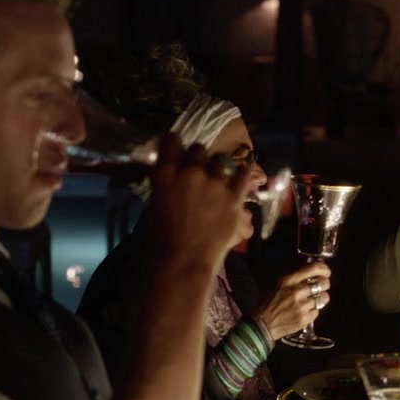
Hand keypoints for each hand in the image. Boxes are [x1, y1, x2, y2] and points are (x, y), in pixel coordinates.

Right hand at [147, 134, 250, 268]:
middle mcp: (191, 171)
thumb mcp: (156, 201)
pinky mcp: (234, 196)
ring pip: (220, 161)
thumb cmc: (161, 237)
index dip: (175, 143)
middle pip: (199, 149)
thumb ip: (168, 183)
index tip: (177, 148)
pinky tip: (242, 174)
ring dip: (218, 168)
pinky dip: (242, 174)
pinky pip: (243, 176)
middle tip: (198, 170)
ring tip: (218, 179)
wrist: (183, 259)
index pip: (171, 140)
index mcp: (165, 172)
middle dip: (198, 158)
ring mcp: (215, 182)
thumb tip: (177, 176)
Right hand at [254, 262, 331, 340]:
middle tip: (321, 287)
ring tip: (313, 301)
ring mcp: (302, 306)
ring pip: (324, 298)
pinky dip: (313, 311)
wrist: (262, 325)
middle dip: (325, 284)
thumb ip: (295, 277)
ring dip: (320, 298)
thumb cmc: (269, 302)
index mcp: (289, 280)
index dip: (324, 269)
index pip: (314, 268)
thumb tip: (312, 271)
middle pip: (323, 283)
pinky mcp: (305, 319)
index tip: (326, 272)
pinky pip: (317, 311)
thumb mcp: (279, 284)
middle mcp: (297, 291)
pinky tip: (304, 312)